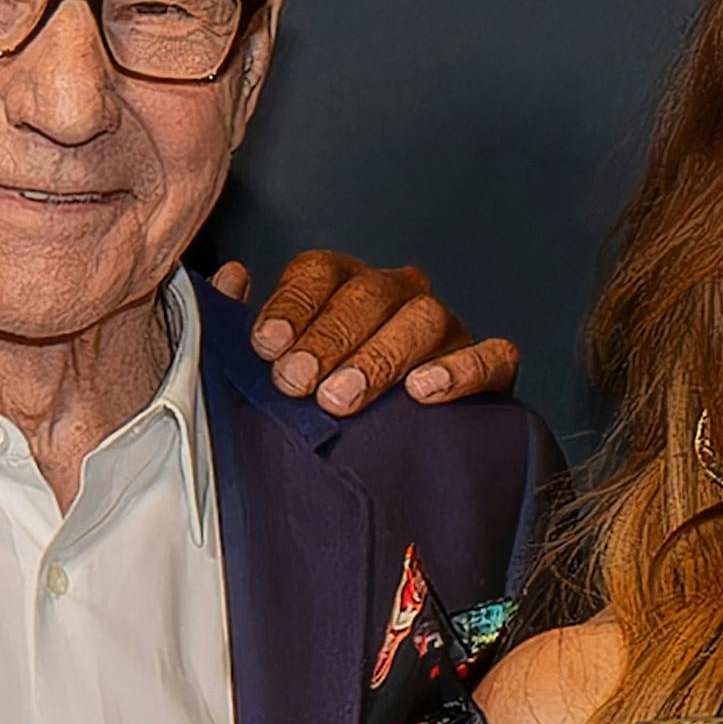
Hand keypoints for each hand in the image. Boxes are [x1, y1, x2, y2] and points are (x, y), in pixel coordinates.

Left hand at [243, 249, 513, 415]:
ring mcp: (446, 328)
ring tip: (342, 398)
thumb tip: (231, 279)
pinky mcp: (489, 366)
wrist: (387, 451)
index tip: (265, 346)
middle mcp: (397, 294)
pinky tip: (424, 391)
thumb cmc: (320, 396)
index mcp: (343, 282)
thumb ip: (240, 321)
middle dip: (328, 338)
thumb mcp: (274, 363)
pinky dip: (462, 369)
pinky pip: (491, 356)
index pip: (319, 272)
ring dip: (380, 357)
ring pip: (423, 320)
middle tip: (296, 382)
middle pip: (368, 295)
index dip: (291, 305)